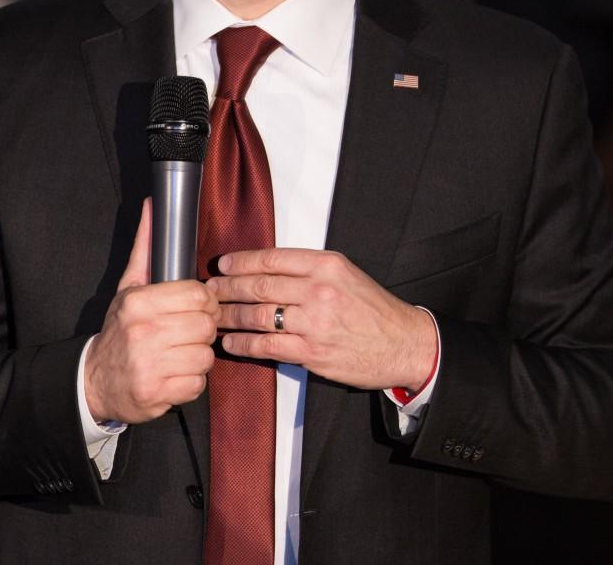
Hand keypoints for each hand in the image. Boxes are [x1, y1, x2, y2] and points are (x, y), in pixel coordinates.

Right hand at [84, 199, 218, 423]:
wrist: (94, 381)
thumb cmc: (119, 330)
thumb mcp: (128, 287)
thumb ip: (145, 248)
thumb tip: (153, 205)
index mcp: (139, 302)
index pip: (199, 295)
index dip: (206, 301)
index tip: (200, 306)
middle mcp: (144, 332)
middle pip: (206, 325)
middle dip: (204, 328)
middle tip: (191, 330)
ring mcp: (150, 365)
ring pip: (206, 355)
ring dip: (199, 355)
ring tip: (181, 351)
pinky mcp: (157, 395)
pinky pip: (198, 383)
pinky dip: (192, 380)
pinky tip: (175, 372)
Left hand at [210, 248, 436, 391]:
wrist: (403, 344)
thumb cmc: (374, 309)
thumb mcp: (346, 273)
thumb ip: (309, 269)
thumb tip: (266, 268)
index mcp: (326, 266)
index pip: (272, 259)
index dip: (242, 262)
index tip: (224, 265)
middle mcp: (319, 291)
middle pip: (260, 286)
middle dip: (228, 288)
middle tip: (209, 290)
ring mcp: (315, 323)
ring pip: (259, 317)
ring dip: (230, 316)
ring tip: (213, 317)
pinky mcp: (312, 353)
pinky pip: (268, 347)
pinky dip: (244, 345)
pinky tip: (231, 343)